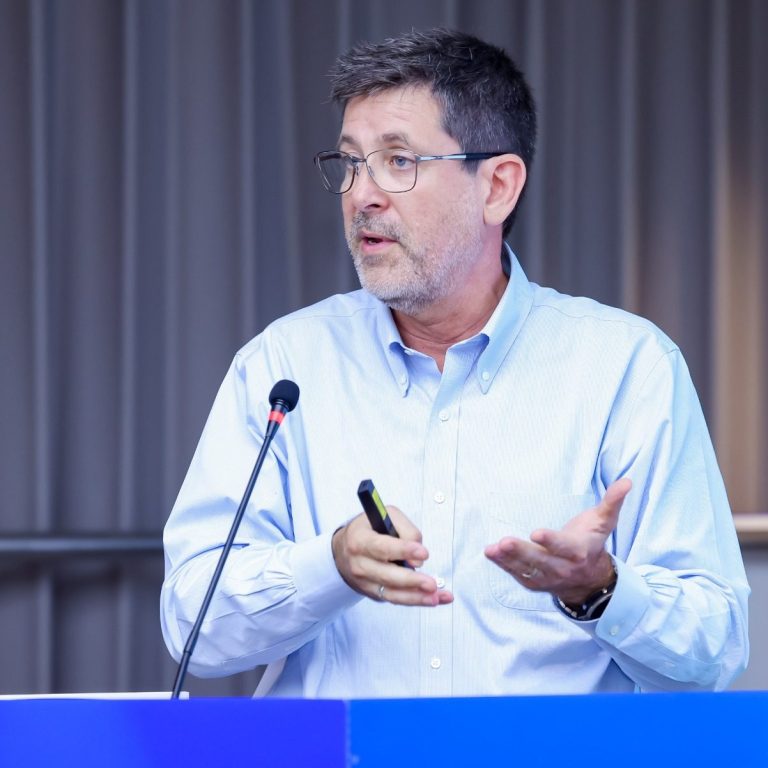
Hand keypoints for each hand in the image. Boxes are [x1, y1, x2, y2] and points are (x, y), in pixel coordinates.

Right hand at [332, 506, 453, 606]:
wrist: (343, 550)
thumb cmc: (370, 529)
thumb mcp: (386, 516)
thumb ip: (406, 530)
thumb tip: (418, 558)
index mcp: (359, 540)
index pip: (381, 547)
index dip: (403, 550)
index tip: (423, 553)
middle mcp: (359, 564)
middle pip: (387, 575)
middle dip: (411, 580)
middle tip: (432, 583)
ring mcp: (364, 582)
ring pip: (392, 593)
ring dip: (417, 597)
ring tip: (437, 597)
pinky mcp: (372, 593)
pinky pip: (395, 599)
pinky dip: (415, 600)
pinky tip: (433, 599)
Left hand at [484, 479, 631, 603]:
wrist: (591, 580)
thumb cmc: (592, 542)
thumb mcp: (604, 523)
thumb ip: (612, 502)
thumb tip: (627, 481)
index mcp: (579, 552)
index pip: (564, 547)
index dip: (550, 541)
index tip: (535, 533)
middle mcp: (563, 568)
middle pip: (540, 561)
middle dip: (521, 552)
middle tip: (504, 542)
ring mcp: (548, 578)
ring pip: (526, 569)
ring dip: (507, 560)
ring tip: (491, 549)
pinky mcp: (535, 582)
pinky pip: (518, 574)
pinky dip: (504, 565)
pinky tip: (490, 553)